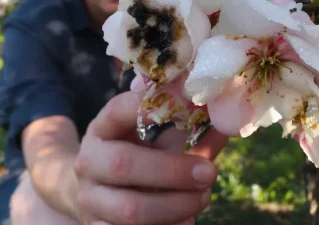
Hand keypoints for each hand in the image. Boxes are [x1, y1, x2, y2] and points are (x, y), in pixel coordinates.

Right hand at [73, 91, 216, 224]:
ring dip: (176, 206)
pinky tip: (185, 220)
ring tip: (203, 198)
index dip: (147, 108)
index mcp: (102, 130)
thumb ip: (189, 130)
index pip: (118, 111)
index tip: (185, 104)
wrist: (99, 194)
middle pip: (123, 165)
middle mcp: (89, 162)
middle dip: (172, 171)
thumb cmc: (137, 158)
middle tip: (210, 172)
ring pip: (131, 210)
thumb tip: (229, 118)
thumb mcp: (155, 140)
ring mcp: (90, 199)